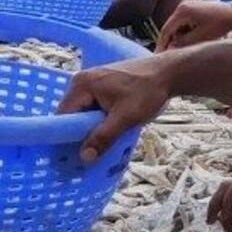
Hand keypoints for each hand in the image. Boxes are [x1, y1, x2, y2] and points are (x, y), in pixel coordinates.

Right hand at [54, 54, 173, 162]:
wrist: (167, 73)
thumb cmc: (147, 92)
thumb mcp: (125, 118)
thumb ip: (103, 137)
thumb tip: (84, 157)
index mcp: (82, 84)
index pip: (64, 115)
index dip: (66, 136)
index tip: (71, 155)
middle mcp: (82, 80)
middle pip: (72, 113)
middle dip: (79, 132)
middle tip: (89, 152)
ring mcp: (92, 80)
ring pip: (83, 111)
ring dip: (90, 127)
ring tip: (100, 142)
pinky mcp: (102, 84)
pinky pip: (92, 106)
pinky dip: (98, 119)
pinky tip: (108, 129)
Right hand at [156, 0, 231, 51]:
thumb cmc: (220, 26)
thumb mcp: (200, 37)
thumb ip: (183, 44)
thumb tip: (169, 50)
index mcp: (182, 11)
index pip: (166, 30)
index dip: (162, 44)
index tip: (159, 56)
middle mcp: (182, 5)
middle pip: (171, 27)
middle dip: (171, 41)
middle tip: (171, 56)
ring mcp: (188, 5)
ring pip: (177, 25)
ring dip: (179, 37)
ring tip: (184, 48)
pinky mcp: (194, 8)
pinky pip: (184, 22)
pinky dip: (185, 31)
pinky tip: (192, 39)